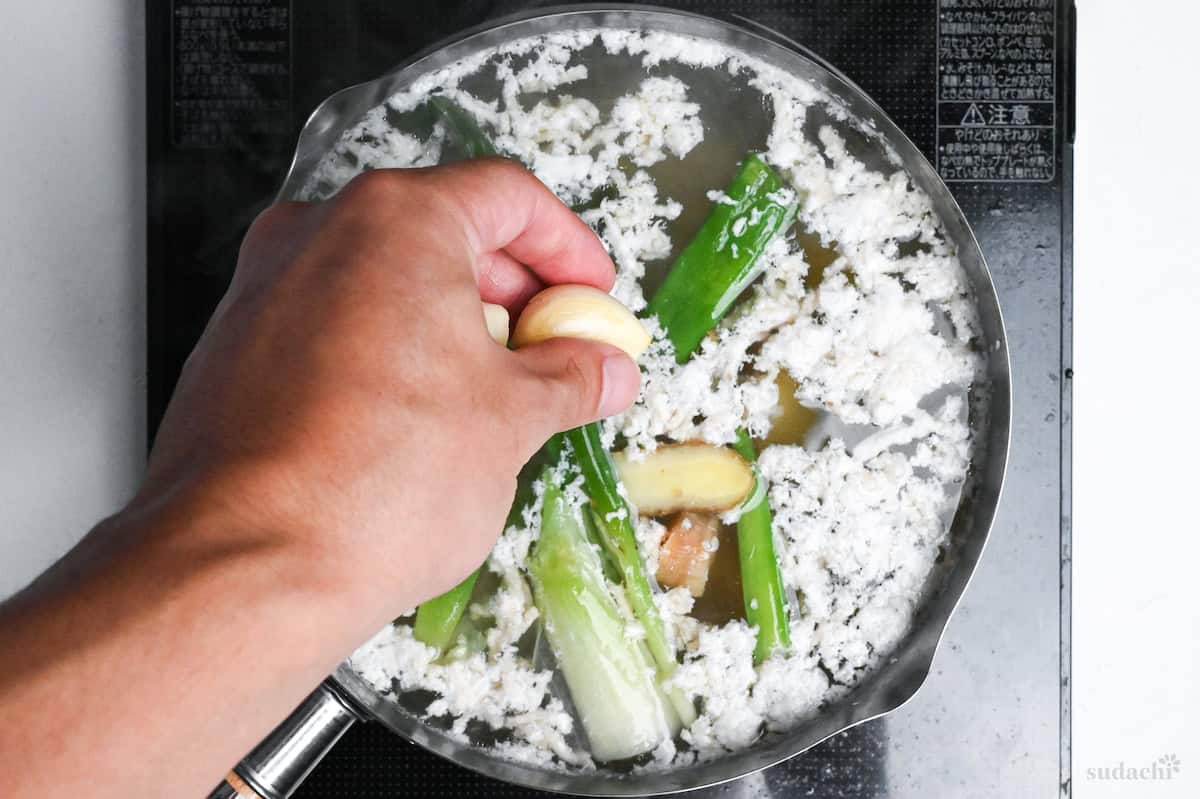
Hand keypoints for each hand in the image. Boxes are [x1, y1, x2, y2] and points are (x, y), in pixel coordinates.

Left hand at [142, 159, 639, 615]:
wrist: (247, 568)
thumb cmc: (375, 480)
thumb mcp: (510, 418)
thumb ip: (569, 377)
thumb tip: (602, 368)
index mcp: (396, 221)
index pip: (508, 196)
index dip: (567, 246)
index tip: (590, 294)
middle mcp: (318, 234)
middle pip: (443, 230)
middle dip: (513, 291)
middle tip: (554, 349)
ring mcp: (266, 288)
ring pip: (384, 277)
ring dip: (451, 323)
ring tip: (492, 393)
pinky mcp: (236, 347)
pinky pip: (333, 322)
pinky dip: (389, 349)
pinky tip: (417, 417)